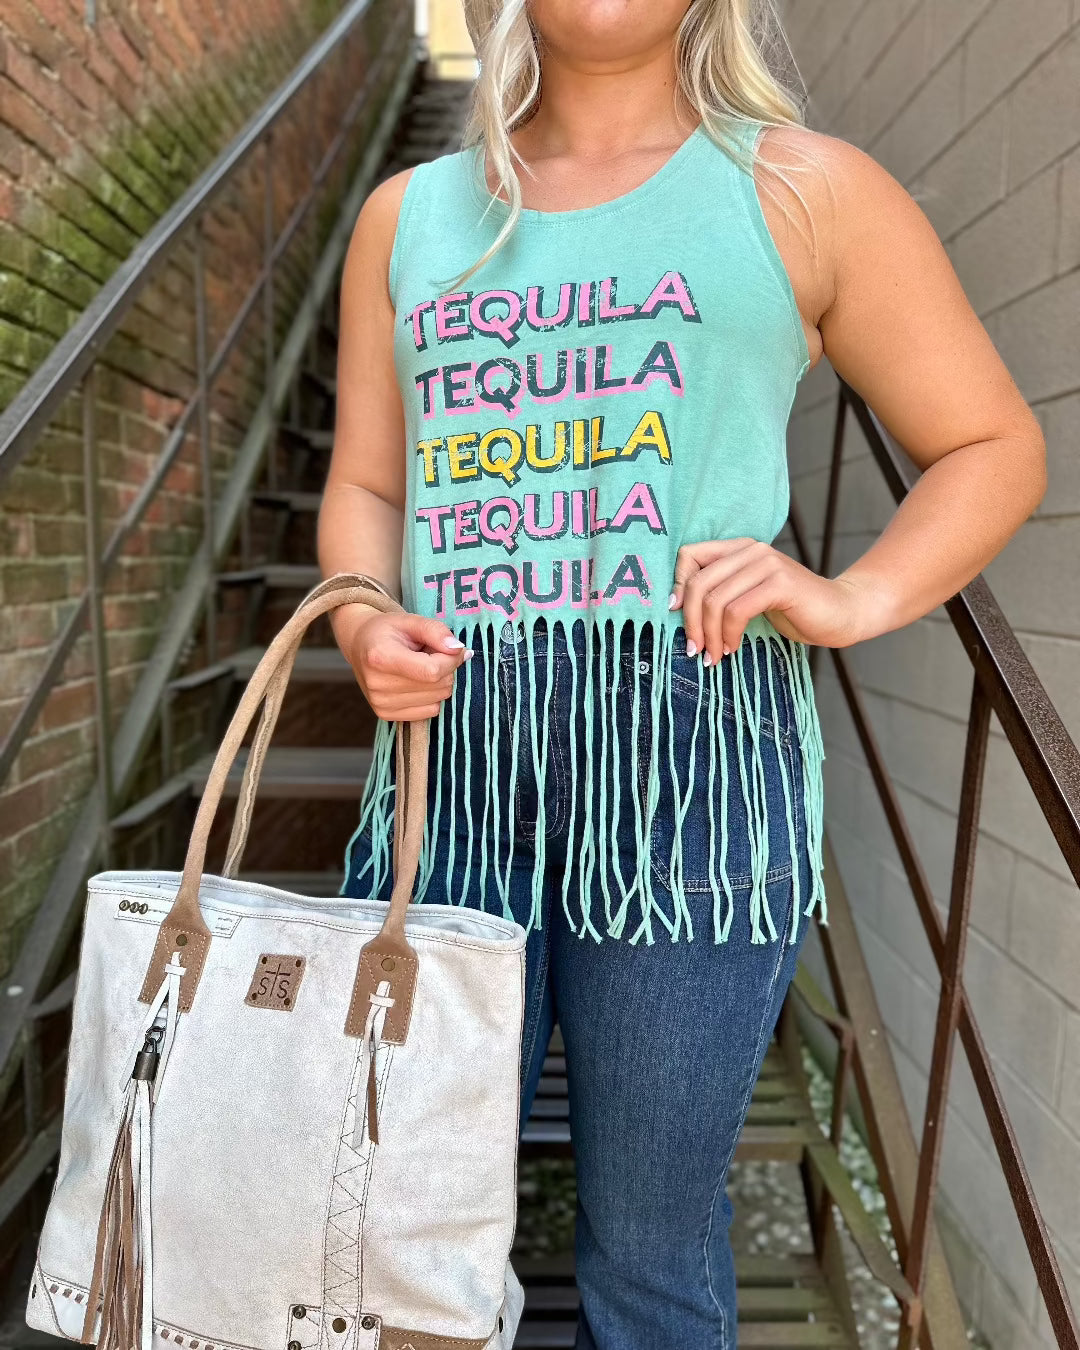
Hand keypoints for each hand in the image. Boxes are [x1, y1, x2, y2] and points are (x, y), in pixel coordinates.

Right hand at [346, 611, 471, 719]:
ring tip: (421, 666)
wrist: (360, 644)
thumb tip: (459, 650)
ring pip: (437, 700)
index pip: (432, 671)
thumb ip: (436, 631)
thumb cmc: (386, 630)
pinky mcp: (385, 714)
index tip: (452, 648)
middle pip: (437, 686)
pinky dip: (432, 696)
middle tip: (432, 654)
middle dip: (446, 668)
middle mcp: (378, 684)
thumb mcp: (410, 620)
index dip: (451, 660)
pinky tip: (417, 681)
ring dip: (439, 682)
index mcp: (381, 657)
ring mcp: (381, 703)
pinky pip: (430, 711)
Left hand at [670, 539, 887, 661]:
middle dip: (689, 621)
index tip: (676, 616)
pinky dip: (730, 634)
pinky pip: (737, 610)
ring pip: (715, 600)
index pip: (689, 555)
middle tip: (695, 650)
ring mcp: (767, 563)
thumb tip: (677, 608)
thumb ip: (720, 594)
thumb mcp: (748, 598)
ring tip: (714, 656)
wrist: (841, 613)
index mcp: (739, 549)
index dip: (677, 586)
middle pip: (698, 582)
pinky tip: (734, 648)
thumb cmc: (792, 610)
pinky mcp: (780, 583)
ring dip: (710, 635)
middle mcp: (751, 550)